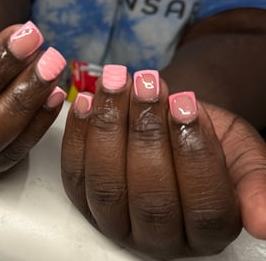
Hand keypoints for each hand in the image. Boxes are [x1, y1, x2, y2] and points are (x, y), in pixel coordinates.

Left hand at [61, 66, 265, 259]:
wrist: (175, 130)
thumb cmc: (212, 142)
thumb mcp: (243, 157)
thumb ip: (256, 184)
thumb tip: (265, 222)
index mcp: (205, 233)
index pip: (204, 207)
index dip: (195, 155)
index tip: (186, 104)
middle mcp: (157, 237)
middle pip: (151, 198)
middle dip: (147, 134)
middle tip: (148, 84)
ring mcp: (114, 222)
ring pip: (107, 186)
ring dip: (108, 128)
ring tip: (116, 82)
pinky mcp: (83, 201)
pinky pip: (74, 173)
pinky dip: (78, 133)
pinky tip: (87, 100)